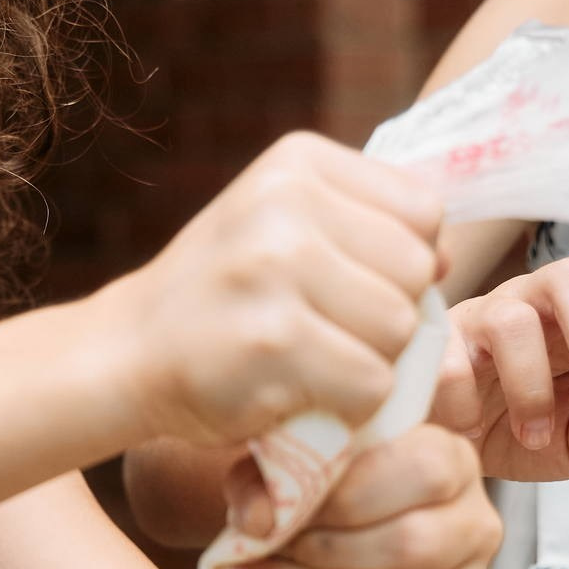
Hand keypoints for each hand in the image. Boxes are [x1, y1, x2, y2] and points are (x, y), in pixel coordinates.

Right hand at [103, 132, 444, 445]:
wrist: (124, 354)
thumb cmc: (223, 296)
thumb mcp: (282, 225)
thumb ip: (364, 226)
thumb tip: (445, 254)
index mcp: (297, 160)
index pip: (422, 211)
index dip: (402, 263)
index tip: (346, 286)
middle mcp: (285, 201)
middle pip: (416, 271)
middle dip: (386, 317)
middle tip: (322, 334)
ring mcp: (276, 268)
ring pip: (399, 329)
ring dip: (368, 364)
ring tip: (308, 363)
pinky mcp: (274, 342)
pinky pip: (372, 383)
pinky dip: (348, 407)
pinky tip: (299, 395)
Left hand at [212, 423, 499, 568]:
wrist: (318, 561)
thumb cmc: (313, 496)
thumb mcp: (287, 464)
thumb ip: (269, 475)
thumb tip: (259, 520)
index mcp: (452, 463)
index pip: (423, 473)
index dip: (349, 494)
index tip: (283, 507)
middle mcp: (473, 531)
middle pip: (408, 546)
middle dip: (314, 554)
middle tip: (241, 556)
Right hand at [431, 257, 568, 479]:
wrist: (437, 446)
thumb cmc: (508, 432)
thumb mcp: (568, 447)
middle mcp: (530, 305)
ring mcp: (478, 316)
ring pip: (512, 320)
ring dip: (531, 389)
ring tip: (533, 436)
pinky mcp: (432, 342)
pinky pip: (450, 359)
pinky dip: (466, 402)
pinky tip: (469, 431)